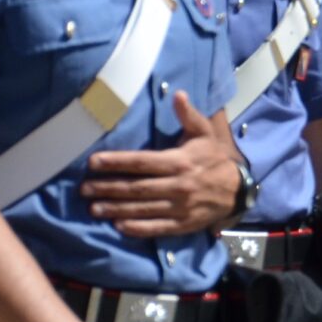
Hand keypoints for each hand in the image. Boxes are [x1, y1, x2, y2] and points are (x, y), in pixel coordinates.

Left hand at [80, 91, 241, 237]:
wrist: (236, 190)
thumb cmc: (213, 158)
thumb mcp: (203, 133)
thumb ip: (188, 115)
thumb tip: (177, 94)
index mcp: (179, 162)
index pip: (142, 162)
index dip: (116, 162)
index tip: (93, 162)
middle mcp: (177, 186)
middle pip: (136, 187)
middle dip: (108, 188)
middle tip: (84, 189)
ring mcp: (179, 207)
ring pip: (142, 209)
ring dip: (116, 209)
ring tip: (93, 208)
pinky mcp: (182, 225)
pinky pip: (156, 228)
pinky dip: (137, 228)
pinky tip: (118, 226)